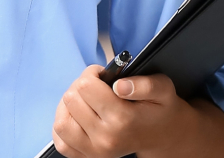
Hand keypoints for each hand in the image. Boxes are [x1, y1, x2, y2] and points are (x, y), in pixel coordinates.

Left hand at [52, 67, 201, 157]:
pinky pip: (61, 142)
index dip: (92, 74)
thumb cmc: (160, 109)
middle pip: (72, 100)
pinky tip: (77, 117)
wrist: (163, 135)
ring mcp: (95, 151)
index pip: (86, 86)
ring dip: (69, 106)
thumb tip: (120, 86)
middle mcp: (106, 138)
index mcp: (122, 119)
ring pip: (61, 122)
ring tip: (84, 100)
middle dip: (81, 86)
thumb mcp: (163, 88)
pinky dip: (64, 126)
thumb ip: (145, 84)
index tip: (103, 75)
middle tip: (96, 86)